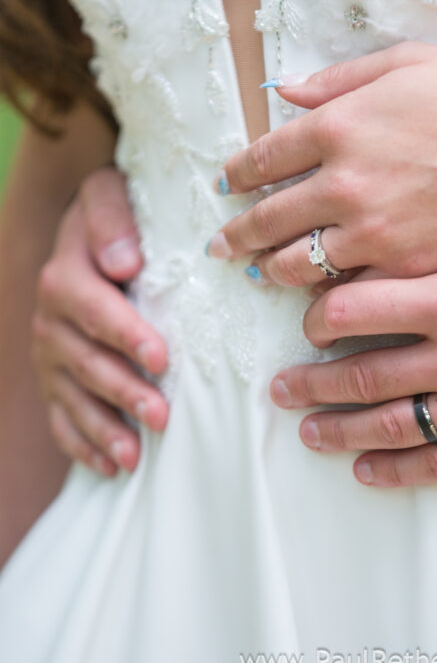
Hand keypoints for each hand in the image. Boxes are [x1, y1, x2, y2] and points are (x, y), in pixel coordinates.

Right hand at [32, 167, 168, 476]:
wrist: (84, 233)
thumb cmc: (113, 216)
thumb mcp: (108, 194)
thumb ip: (111, 220)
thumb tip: (124, 262)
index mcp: (65, 276)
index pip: (93, 309)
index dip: (126, 334)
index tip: (160, 356)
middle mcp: (49, 318)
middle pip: (85, 361)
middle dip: (123, 391)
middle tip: (161, 416)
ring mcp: (49, 353)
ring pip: (73, 396)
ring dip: (103, 428)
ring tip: (134, 457)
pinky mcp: (54, 378)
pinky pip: (60, 417)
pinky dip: (82, 443)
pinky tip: (109, 468)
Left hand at [207, 43, 436, 281]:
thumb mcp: (405, 63)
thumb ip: (336, 79)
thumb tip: (286, 90)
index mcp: (336, 126)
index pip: (262, 157)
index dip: (235, 174)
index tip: (224, 185)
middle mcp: (342, 182)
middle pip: (267, 218)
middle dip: (237, 234)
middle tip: (220, 247)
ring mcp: (371, 230)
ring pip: (297, 263)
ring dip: (271, 269)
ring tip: (261, 272)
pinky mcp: (404, 265)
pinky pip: (347, 286)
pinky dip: (325, 289)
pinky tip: (317, 290)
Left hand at [268, 223, 436, 486]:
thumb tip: (381, 240)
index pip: (352, 309)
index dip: (317, 317)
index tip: (307, 321)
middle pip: (361, 373)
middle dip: (311, 382)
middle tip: (280, 387)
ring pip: (389, 425)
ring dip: (339, 430)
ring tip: (307, 431)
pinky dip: (397, 471)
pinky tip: (366, 470)